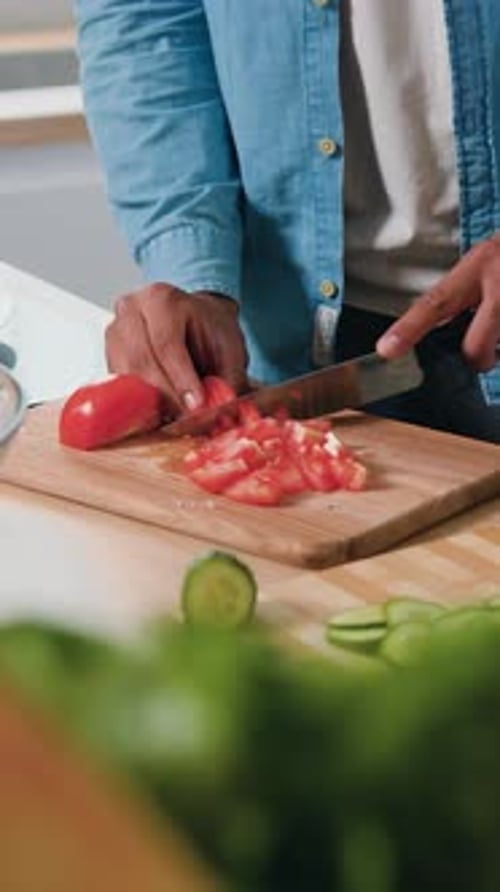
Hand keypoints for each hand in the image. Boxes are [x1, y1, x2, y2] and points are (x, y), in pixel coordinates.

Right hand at [105, 283, 248, 416]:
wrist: (197, 320)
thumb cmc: (210, 329)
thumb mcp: (230, 347)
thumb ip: (227, 378)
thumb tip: (217, 408)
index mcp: (162, 299)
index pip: (166, 343)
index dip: (181, 378)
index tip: (196, 405)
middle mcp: (131, 311)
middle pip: (140, 360)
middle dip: (165, 395)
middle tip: (186, 417)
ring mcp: (115, 332)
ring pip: (125, 376)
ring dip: (148, 402)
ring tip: (174, 417)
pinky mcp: (109, 355)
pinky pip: (118, 385)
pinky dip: (138, 403)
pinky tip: (158, 412)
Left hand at [376, 235, 499, 370]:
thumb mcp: (485, 262)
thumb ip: (465, 293)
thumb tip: (438, 326)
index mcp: (478, 266)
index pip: (436, 302)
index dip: (409, 328)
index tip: (386, 349)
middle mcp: (499, 282)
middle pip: (477, 347)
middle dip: (481, 358)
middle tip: (487, 352)